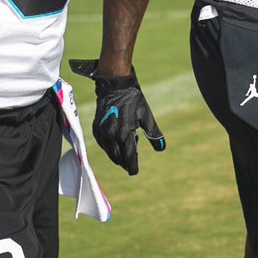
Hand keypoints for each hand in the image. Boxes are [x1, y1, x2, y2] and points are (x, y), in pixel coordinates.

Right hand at [70, 59, 165, 174]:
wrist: (115, 85)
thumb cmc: (133, 99)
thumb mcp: (146, 116)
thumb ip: (153, 133)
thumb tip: (162, 148)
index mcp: (124, 133)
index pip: (128, 157)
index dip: (132, 166)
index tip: (134, 171)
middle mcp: (111, 135)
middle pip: (117, 157)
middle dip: (124, 162)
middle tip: (131, 162)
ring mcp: (102, 131)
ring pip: (108, 151)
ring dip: (116, 155)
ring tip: (125, 152)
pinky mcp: (96, 127)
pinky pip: (102, 143)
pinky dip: (108, 147)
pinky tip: (114, 144)